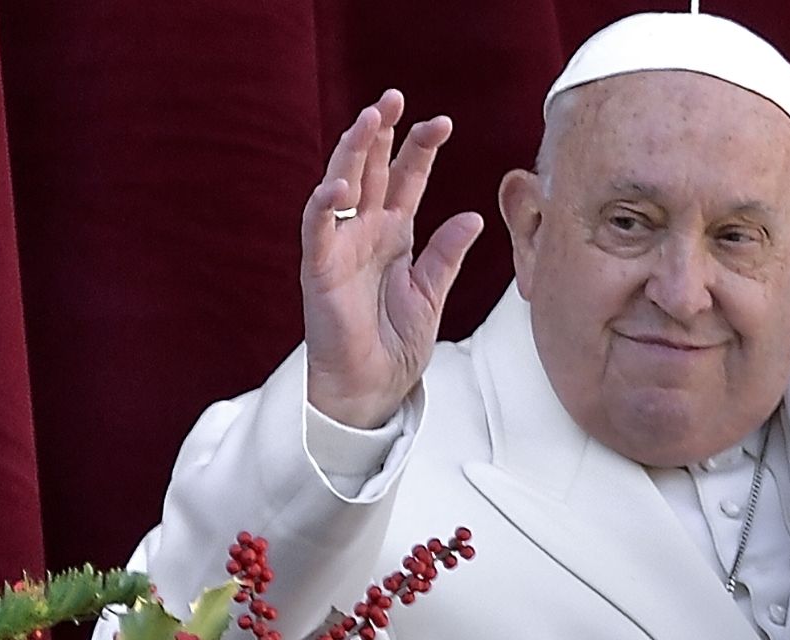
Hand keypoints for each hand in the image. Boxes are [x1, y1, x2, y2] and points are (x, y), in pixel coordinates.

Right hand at [301, 90, 484, 428]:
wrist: (372, 390)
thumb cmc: (394, 346)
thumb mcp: (432, 294)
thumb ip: (446, 255)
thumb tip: (473, 216)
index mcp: (394, 235)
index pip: (407, 180)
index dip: (421, 150)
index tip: (443, 122)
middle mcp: (364, 233)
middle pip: (372, 170)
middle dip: (381, 133)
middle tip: (394, 97)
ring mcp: (340, 248)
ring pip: (341, 187)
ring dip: (352, 153)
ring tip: (368, 121)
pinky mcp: (319, 271)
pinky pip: (317, 232)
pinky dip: (322, 207)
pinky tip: (336, 184)